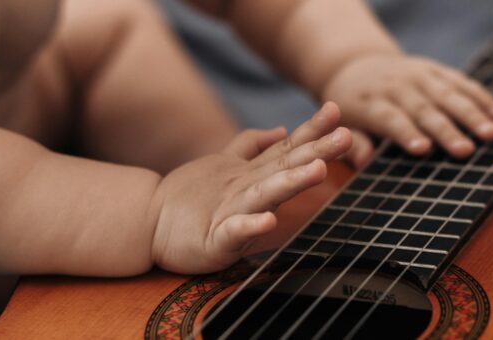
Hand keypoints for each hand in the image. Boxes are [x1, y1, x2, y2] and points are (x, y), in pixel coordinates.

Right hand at [149, 103, 350, 273]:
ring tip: (316, 169)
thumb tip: (281, 130)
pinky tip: (269, 221)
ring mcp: (230, 210)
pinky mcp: (214, 238)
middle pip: (284, 166)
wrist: (147, 220)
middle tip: (344, 134)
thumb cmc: (190, 195)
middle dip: (315, 149)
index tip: (335, 111)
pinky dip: (250, 226)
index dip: (312, 131)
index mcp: (251, 174)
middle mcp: (245, 187)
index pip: (286, 149)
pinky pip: (234, 231)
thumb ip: (251, 146)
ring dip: (290, 182)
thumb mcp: (224, 165)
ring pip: (264, 194)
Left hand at [322, 54, 492, 161]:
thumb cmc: (350, 107)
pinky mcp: (434, 68)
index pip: (391, 118)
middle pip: (423, 109)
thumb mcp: (340, 124)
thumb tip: (362, 162)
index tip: (423, 150)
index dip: (406, 133)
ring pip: (447, 94)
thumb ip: (352, 143)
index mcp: (370, 103)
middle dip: (446, 130)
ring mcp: (417, 75)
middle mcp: (396, 86)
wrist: (357, 66)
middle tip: (466, 151)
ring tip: (492, 133)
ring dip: (471, 113)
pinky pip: (459, 81)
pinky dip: (480, 96)